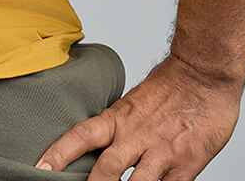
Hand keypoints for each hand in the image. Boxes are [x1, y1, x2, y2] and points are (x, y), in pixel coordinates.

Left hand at [33, 54, 241, 179]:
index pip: (81, 135)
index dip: (59, 153)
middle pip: (105, 170)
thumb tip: (98, 142)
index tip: (41, 168)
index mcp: (119, 118)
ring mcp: (161, 153)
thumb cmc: (170, 86)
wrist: (203, 74)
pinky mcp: (185, 166)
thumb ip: (118, 125)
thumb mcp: (133, 102)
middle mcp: (135, 136)